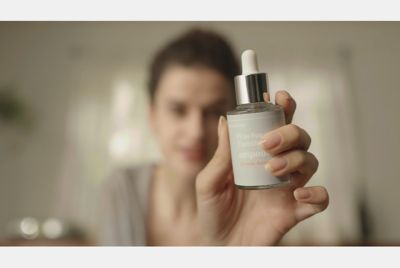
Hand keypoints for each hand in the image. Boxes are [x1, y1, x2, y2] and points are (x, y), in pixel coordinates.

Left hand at [195, 90, 328, 245]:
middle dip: (289, 132)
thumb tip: (224, 120)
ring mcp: (288, 188)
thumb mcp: (209, 181)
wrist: (218, 244)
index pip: (275, 124)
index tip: (279, 97)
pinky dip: (316, 193)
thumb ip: (220, 154)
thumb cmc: (212, 212)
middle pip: (299, 137)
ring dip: (297, 160)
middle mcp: (276, 167)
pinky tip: (296, 194)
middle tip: (267, 143)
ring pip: (311, 161)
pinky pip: (320, 199)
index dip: (282, 107)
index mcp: (256, 156)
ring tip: (272, 170)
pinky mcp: (295, 211)